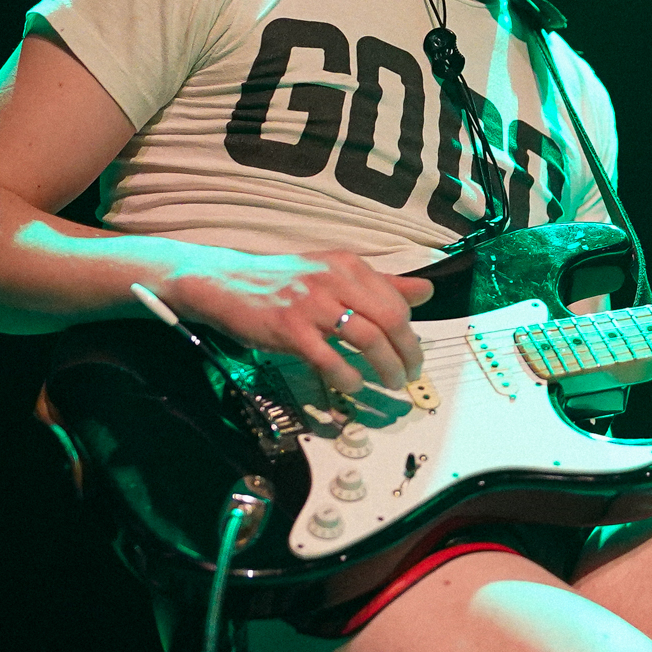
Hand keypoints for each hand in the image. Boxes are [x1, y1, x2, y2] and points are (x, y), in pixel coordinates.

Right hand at [162, 249, 434, 394]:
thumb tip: (427, 291)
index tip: (412, 354)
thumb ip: (382, 284)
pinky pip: (330, 358)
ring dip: (386, 368)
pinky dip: (348, 377)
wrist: (224, 283)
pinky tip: (353, 385)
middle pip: (391, 320)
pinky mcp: (289, 329)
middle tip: (411, 376)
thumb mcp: (334, 274)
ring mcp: (311, 304)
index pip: (398, 302)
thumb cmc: (284, 282)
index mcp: (349, 266)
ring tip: (391, 384)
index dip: (412, 332)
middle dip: (409, 353)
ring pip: (367, 339)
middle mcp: (334, 280)